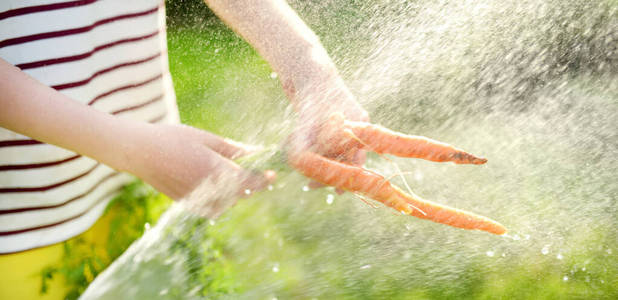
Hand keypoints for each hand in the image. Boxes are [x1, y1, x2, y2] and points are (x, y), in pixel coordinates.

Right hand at [127, 123, 274, 217]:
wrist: (139, 153)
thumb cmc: (173, 139)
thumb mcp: (206, 139)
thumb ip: (234, 149)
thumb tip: (257, 152)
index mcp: (217, 172)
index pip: (251, 184)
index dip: (265, 180)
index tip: (272, 173)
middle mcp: (209, 190)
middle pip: (242, 195)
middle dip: (250, 184)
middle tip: (255, 170)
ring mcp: (197, 200)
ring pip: (228, 204)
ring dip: (234, 193)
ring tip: (231, 174)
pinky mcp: (187, 204)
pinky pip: (212, 207)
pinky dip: (219, 198)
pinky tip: (213, 182)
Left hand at [283, 72, 368, 190]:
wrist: (306, 70)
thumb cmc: (311, 95)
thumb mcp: (307, 124)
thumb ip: (306, 147)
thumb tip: (305, 169)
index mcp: (359, 126)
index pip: (358, 161)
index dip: (347, 178)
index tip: (335, 192)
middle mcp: (356, 126)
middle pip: (347, 159)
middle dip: (330, 172)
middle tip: (310, 185)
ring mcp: (345, 123)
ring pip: (335, 152)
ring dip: (321, 162)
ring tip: (301, 167)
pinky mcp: (332, 122)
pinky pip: (328, 144)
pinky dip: (317, 151)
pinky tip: (300, 154)